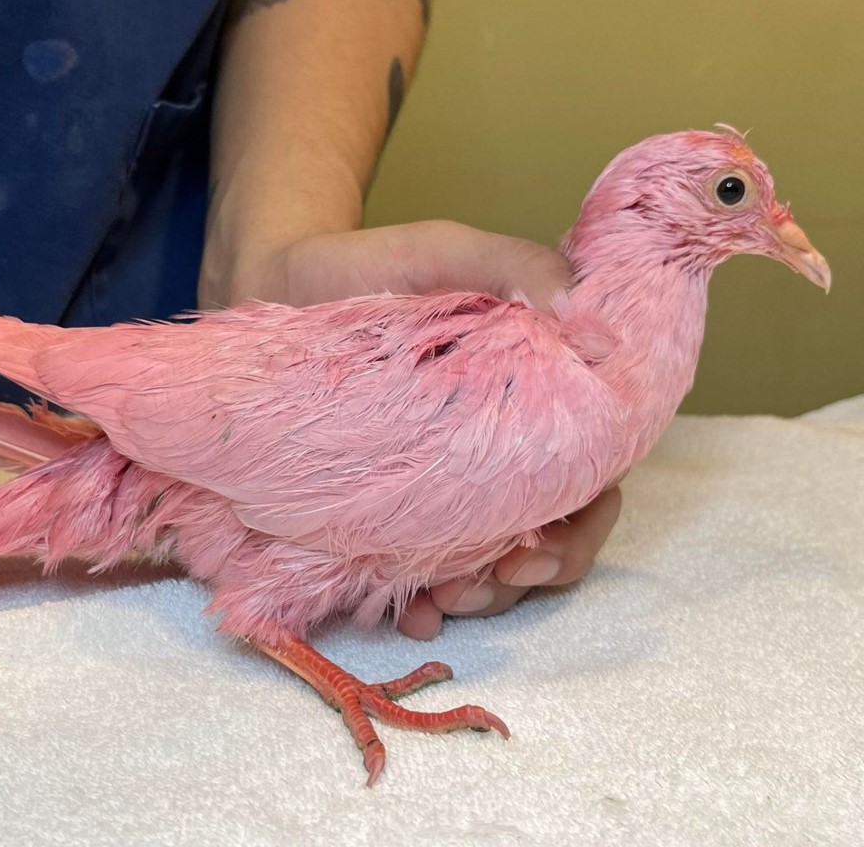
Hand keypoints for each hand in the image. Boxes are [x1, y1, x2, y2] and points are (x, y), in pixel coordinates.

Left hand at [206, 220, 621, 638]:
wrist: (273, 281)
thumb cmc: (366, 266)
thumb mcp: (444, 251)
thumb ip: (517, 267)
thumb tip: (590, 324)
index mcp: (532, 398)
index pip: (589, 475)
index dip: (581, 524)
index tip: (537, 549)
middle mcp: (495, 449)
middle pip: (545, 537)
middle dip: (524, 578)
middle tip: (477, 585)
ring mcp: (439, 482)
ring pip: (487, 566)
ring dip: (477, 597)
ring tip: (438, 599)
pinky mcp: (382, 503)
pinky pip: (413, 567)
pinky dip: (418, 600)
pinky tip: (407, 611)